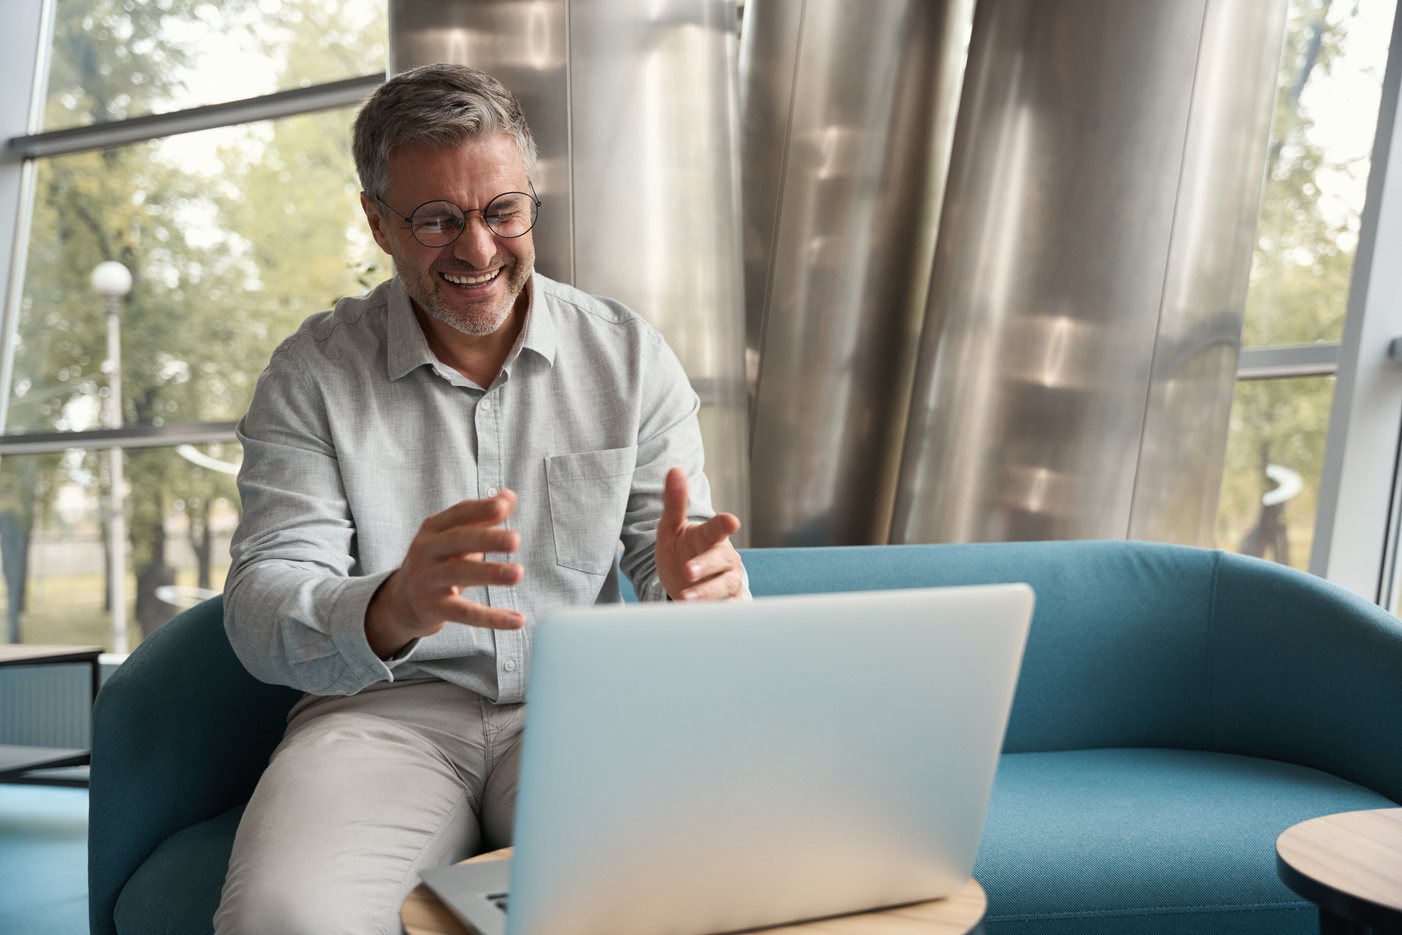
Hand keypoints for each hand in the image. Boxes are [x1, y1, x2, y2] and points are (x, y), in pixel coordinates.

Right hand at [366, 490, 525, 657]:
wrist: (402, 601)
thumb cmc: (439, 561)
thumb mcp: (455, 537)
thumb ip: (482, 517)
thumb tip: (509, 496)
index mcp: (433, 528)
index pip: (459, 514)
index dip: (481, 509)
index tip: (504, 506)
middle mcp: (426, 550)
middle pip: (458, 540)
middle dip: (487, 539)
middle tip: (515, 539)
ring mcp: (427, 579)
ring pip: (460, 573)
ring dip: (490, 573)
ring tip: (517, 573)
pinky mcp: (432, 607)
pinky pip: (464, 612)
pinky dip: (491, 617)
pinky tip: (517, 620)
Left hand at [654, 467, 743, 600]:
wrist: (686, 583)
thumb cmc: (682, 550)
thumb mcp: (672, 527)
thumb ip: (674, 501)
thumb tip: (674, 470)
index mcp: (710, 537)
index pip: (717, 529)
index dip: (723, 524)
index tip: (730, 522)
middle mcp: (723, 559)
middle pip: (719, 561)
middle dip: (705, 566)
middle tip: (687, 571)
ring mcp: (727, 582)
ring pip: (723, 587)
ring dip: (706, 594)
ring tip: (685, 600)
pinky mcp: (728, 604)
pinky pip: (725, 608)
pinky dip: (715, 612)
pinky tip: (699, 616)